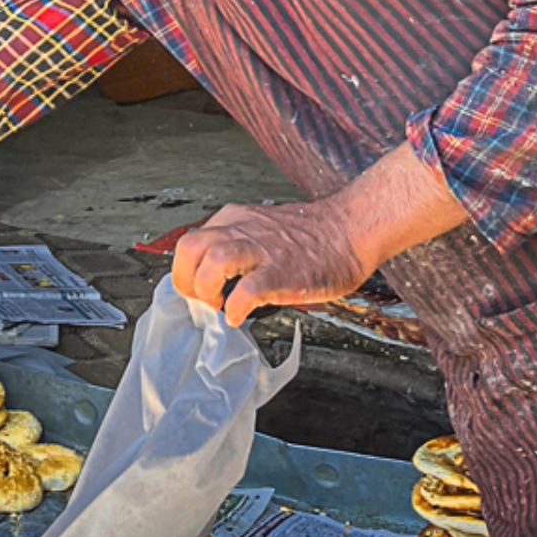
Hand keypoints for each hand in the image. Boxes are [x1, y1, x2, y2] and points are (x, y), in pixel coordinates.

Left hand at [172, 198, 375, 326]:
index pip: (190, 242)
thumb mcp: (263, 229)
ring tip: (220, 306)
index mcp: (236, 220)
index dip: (187, 271)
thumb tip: (218, 277)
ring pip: (213, 261)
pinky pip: (247, 290)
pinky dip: (236, 308)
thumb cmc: (312, 236)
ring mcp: (263, 251)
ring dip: (208, 290)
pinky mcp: (283, 272)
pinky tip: (240, 316)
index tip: (198, 290)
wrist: (350, 229)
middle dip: (186, 280)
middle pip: (190, 247)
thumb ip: (239, 245)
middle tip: (202, 299)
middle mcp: (243, 230)